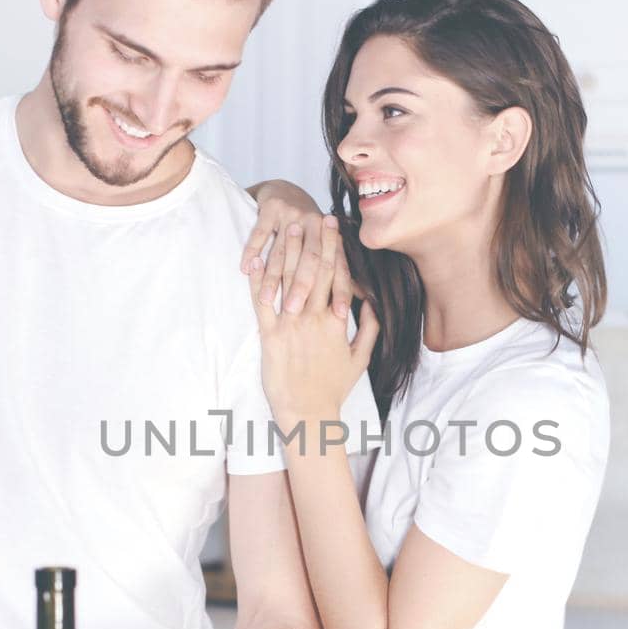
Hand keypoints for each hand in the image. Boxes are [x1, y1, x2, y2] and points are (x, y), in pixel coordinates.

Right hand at [241, 180, 359, 318]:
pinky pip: (260, 232)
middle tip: (294, 311)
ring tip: (267, 300)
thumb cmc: (307, 229)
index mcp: (330, 236)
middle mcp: (315, 223)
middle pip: (309, 259)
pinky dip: (252, 251)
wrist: (284, 190)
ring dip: (272, 277)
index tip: (341, 316)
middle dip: (301, 286)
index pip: (337, 267)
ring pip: (282, 250)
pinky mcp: (272, 207)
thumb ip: (339, 270)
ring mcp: (293, 213)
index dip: (341, 290)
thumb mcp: (324, 245)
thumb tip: (364, 299)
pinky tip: (245, 269)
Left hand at [247, 215, 378, 429]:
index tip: (336, 229)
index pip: (337, 276)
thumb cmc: (333, 388)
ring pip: (288, 279)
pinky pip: (262, 301)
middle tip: (315, 215)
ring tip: (289, 226)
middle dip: (316, 240)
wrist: (308, 412)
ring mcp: (290, 325)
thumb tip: (371, 304)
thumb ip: (369, 329)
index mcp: (336, 321)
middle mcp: (314, 318)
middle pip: (314, 270)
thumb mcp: (360, 359)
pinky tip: (257, 258)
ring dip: (288, 250)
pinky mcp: (269, 336)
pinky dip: (259, 279)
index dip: (336, 250)